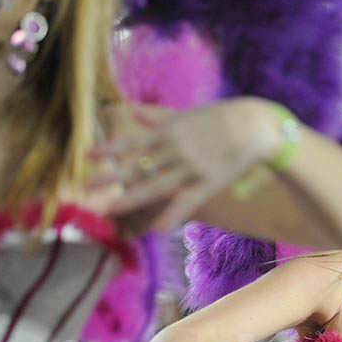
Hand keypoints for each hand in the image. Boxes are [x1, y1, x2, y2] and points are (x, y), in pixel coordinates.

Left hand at [91, 98, 283, 228]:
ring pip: (155, 186)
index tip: (86, 155)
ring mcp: (191, 168)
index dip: (109, 149)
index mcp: (169, 131)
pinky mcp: (208, 183)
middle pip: (138, 166)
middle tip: (88, 187)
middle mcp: (175, 150)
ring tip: (110, 209)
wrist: (255, 128)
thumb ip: (159, 117)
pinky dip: (172, 214)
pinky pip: (186, 202)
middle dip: (112, 177)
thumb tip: (133, 112)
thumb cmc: (222, 118)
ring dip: (131, 199)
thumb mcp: (187, 114)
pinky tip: (156, 228)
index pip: (132, 141)